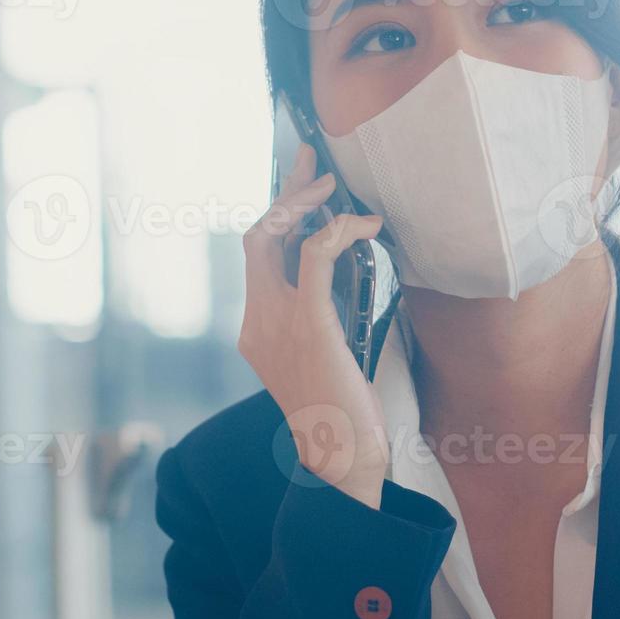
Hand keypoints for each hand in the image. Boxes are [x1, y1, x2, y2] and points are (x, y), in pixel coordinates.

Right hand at [240, 144, 388, 508]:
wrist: (342, 460)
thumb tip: (352, 281)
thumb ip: (324, 321)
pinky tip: (363, 223)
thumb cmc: (344, 416)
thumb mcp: (325, 360)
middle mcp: (256, 321)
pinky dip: (337, 229)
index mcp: (257, 329)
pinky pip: (315, 256)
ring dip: (304, 200)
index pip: (258, 257)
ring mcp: (276, 322)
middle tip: (312, 158)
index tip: (302, 185)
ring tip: (335, 181)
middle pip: (256, 236)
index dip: (279, 215)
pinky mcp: (309, 324)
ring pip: (273, 236)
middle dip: (284, 191)